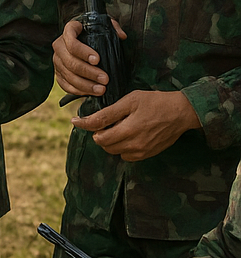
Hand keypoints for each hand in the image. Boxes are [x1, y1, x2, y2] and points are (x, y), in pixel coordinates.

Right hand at [53, 17, 126, 96]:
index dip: (83, 52)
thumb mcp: (105, 25)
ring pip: (68, 75)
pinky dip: (78, 90)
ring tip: (101, 89)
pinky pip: (65, 85)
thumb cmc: (95, 32)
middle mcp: (59, 45)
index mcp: (69, 30)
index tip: (98, 60)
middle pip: (70, 62)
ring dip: (85, 85)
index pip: (71, 41)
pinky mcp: (58, 73)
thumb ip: (113, 27)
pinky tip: (91, 93)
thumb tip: (121, 36)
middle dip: (89, 72)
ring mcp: (57, 60)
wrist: (82, 40)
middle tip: (105, 79)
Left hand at [71, 90, 199, 160]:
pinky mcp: (148, 154)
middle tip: (106, 121)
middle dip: (99, 133)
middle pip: (104, 144)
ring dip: (110, 141)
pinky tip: (128, 135)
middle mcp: (134, 145)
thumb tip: (87, 121)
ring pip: (114, 151)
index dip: (84, 126)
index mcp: (128, 130)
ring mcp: (142, 152)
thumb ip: (108, 114)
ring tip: (119, 127)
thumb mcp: (130, 101)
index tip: (75, 121)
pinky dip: (122, 147)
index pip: (98, 135)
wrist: (182, 112)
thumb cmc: (155, 102)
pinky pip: (126, 156)